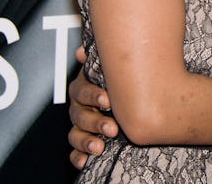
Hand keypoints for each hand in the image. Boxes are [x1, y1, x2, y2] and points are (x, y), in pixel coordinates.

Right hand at [67, 47, 117, 168]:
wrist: (136, 100)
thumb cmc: (123, 81)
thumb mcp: (116, 67)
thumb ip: (103, 59)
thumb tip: (82, 50)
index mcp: (86, 87)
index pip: (81, 91)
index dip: (93, 95)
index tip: (108, 100)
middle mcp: (81, 106)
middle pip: (79, 115)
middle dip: (95, 122)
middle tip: (113, 128)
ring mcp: (81, 125)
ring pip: (75, 134)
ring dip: (86, 141)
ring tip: (100, 147)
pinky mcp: (84, 142)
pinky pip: (75, 152)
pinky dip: (78, 157)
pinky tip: (85, 160)